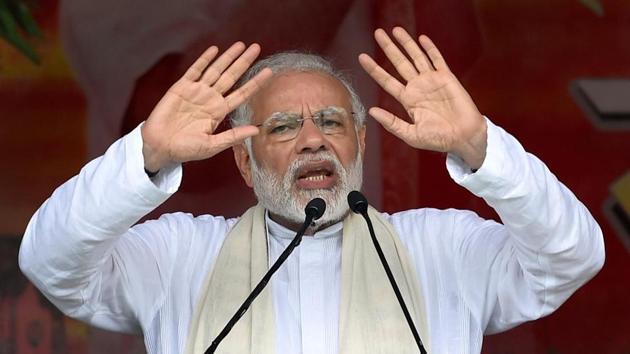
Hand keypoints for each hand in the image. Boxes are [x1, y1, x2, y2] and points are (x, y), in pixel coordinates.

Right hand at [141, 42, 271, 171]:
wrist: (160, 146)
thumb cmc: (186, 149)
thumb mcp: (213, 145)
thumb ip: (233, 136)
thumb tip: (256, 130)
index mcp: (220, 112)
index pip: (242, 94)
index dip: (255, 82)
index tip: (269, 72)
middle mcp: (211, 99)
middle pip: (232, 76)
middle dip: (244, 62)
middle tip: (257, 47)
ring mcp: (196, 91)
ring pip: (216, 70)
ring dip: (228, 57)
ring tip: (241, 45)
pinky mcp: (181, 88)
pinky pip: (195, 70)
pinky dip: (204, 60)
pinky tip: (214, 50)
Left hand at [359, 27, 486, 168]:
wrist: (463, 137)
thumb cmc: (438, 139)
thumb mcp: (410, 134)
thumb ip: (392, 123)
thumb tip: (372, 111)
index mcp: (408, 99)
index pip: (387, 80)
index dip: (374, 69)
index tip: (362, 57)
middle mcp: (417, 87)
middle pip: (399, 63)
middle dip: (389, 48)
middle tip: (377, 33)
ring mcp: (432, 81)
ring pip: (416, 57)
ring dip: (407, 43)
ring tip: (395, 29)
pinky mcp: (447, 78)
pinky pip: (437, 60)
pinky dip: (430, 49)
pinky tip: (422, 38)